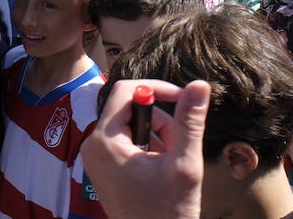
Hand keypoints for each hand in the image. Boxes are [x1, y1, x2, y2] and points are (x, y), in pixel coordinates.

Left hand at [82, 79, 210, 218]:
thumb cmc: (167, 212)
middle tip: (179, 147)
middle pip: (130, 109)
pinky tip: (160, 172)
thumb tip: (200, 85)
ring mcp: (95, 157)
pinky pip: (125, 143)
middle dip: (160, 122)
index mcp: (104, 140)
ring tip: (171, 165)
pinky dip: (147, 149)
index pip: (126, 90)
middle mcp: (93, 145)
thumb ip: (189, 121)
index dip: (156, 88)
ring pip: (131, 127)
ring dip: (157, 137)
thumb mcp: (184, 164)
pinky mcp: (102, 168)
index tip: (183, 98)